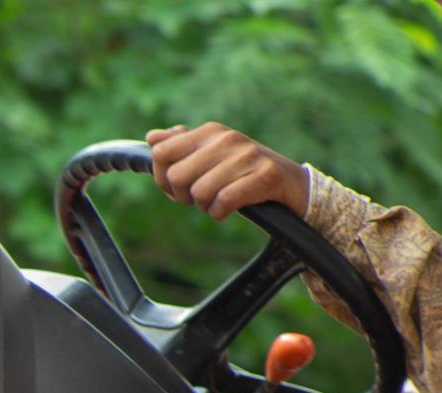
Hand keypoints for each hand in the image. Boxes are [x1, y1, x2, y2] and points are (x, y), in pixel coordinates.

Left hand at [148, 122, 309, 220]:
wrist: (290, 184)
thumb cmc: (242, 173)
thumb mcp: (211, 155)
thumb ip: (181, 146)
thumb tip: (152, 137)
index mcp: (211, 131)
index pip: (160, 153)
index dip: (162, 178)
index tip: (180, 186)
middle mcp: (228, 138)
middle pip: (175, 177)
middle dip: (183, 196)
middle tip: (201, 197)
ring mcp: (248, 156)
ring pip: (198, 193)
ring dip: (204, 206)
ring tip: (219, 200)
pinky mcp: (265, 176)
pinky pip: (223, 202)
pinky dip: (220, 213)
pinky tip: (230, 208)